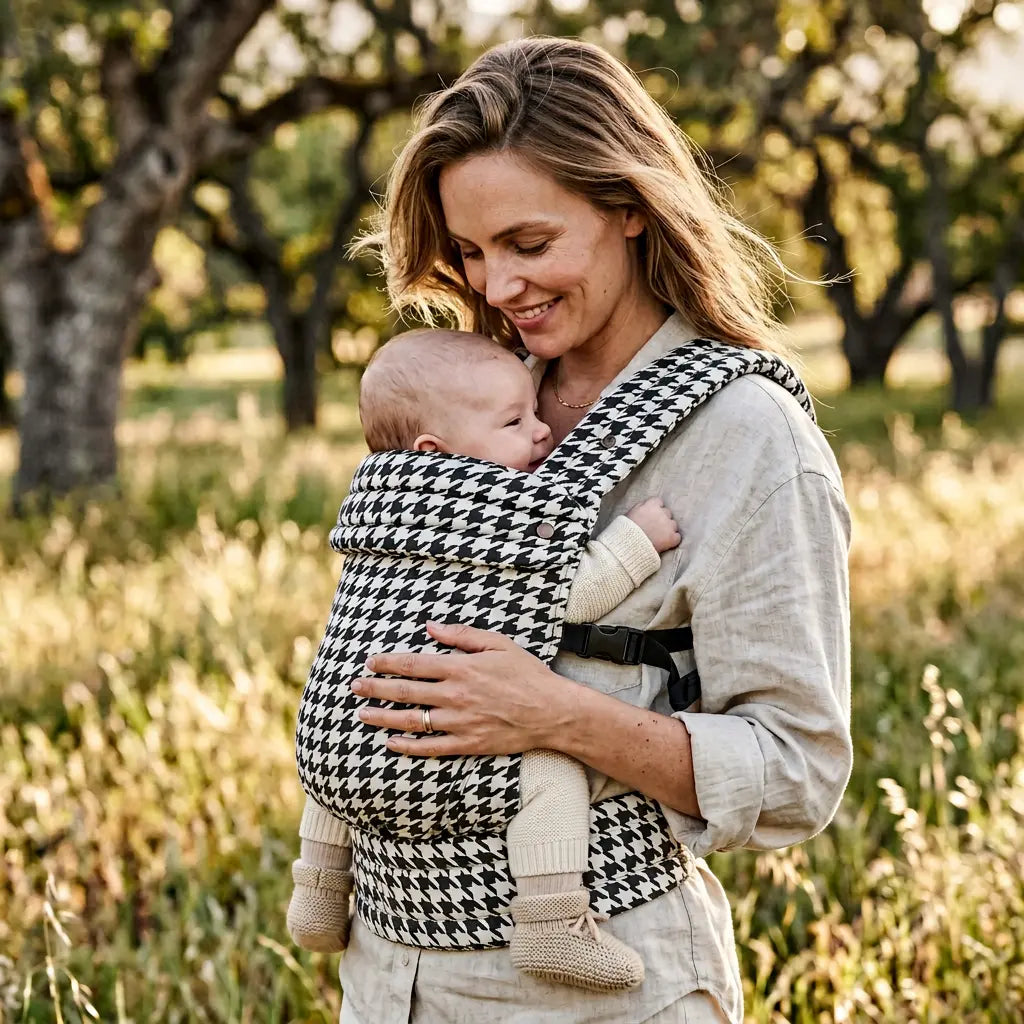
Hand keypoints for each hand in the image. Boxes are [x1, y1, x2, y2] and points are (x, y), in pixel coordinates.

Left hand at [351, 622, 576, 756]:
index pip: (413, 664)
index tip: (370, 662)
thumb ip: (461, 635)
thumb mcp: (497, 644)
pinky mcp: (467, 744)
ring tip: (362, 714)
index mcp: (461, 668)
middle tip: (354, 687)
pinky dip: (407, 746)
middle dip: (375, 689)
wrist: (551, 711)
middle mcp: (455, 695)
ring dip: (383, 717)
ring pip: (411, 721)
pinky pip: (430, 747)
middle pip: (405, 692)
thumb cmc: (527, 674)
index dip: (388, 663)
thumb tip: (430, 626)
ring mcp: (459, 722)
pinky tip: (391, 743)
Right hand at [627, 497, 680, 553]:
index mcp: (651, 505)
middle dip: (662, 518)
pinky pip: (677, 537)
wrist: (628, 546)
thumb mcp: (631, 512)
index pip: (658, 502)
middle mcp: (662, 513)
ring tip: (658, 536)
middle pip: (667, 512)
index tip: (651, 515)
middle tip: (654, 527)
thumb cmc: (626, 530)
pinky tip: (665, 543)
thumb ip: (641, 506)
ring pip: (673, 524)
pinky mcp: (672, 538)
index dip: (655, 508)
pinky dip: (672, 540)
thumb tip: (647, 505)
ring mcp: (668, 526)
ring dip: (668, 529)